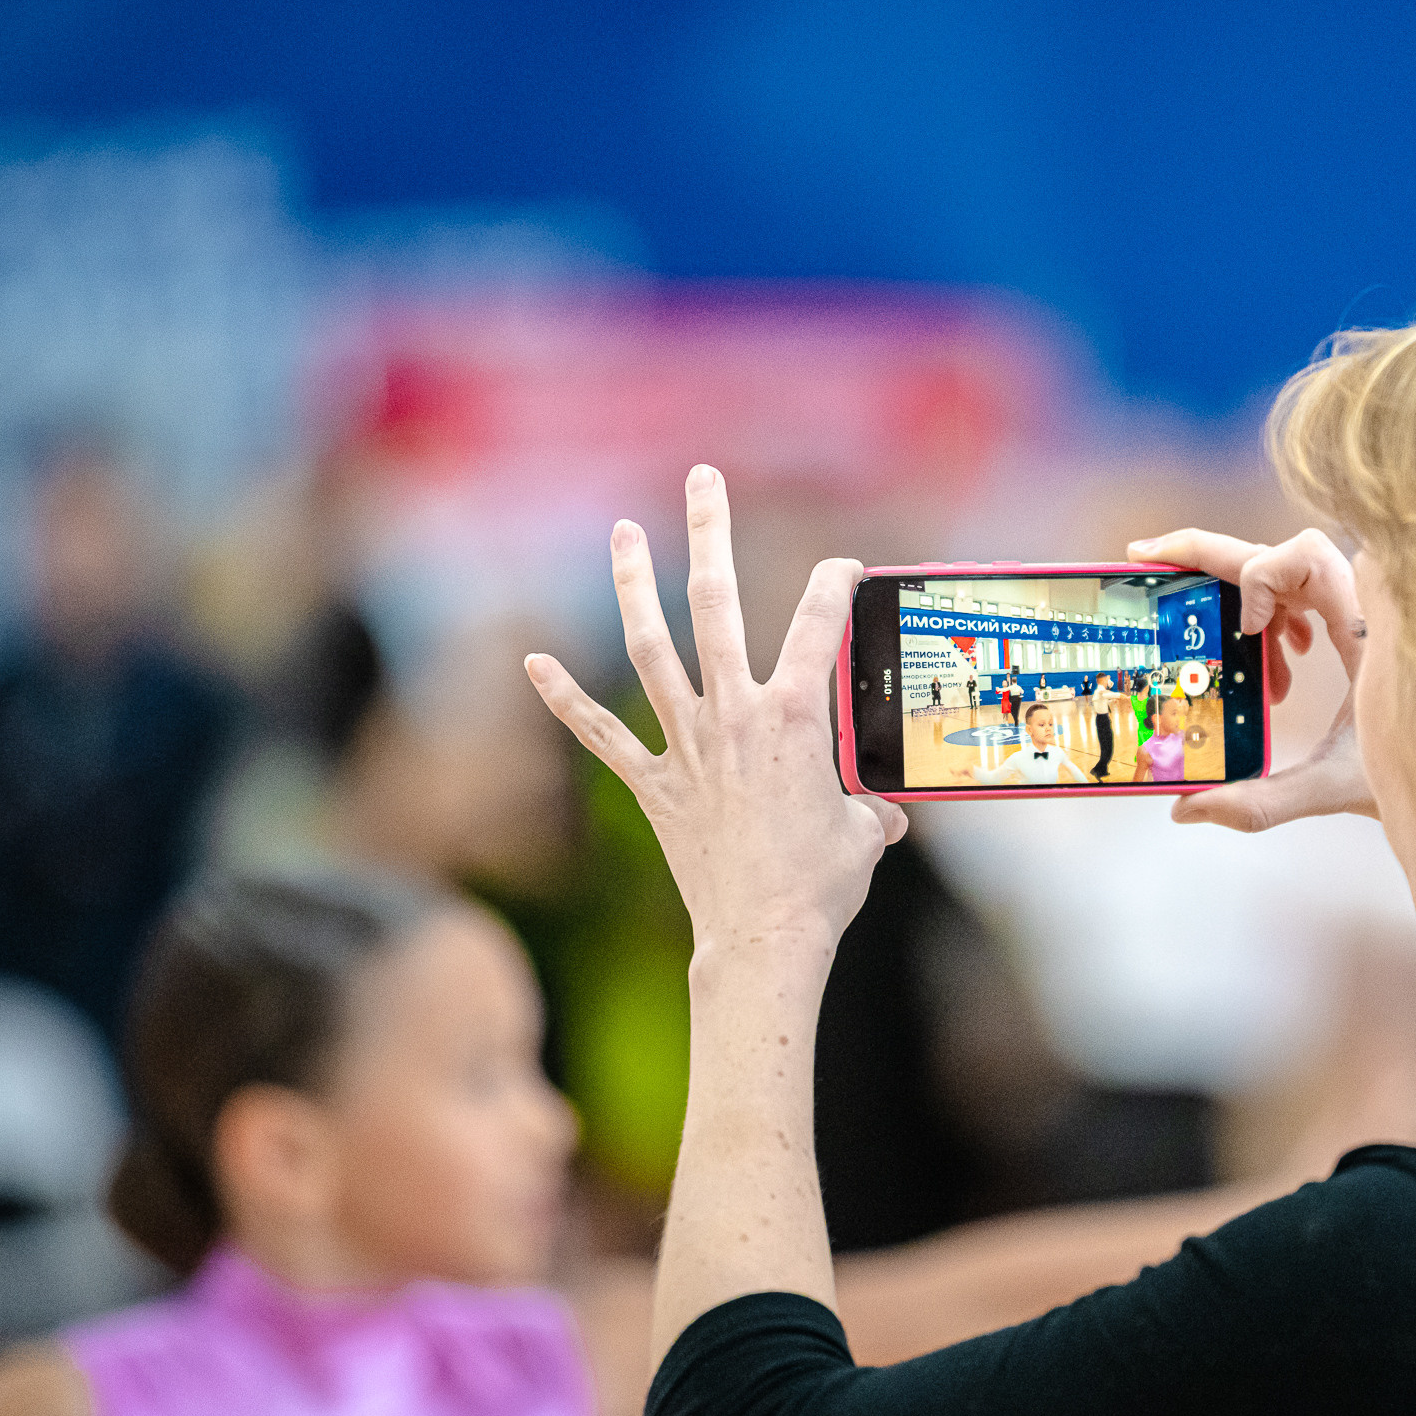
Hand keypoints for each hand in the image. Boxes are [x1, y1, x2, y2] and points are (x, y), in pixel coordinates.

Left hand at [527, 466, 905, 960]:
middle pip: (717, 603)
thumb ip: (870, 809)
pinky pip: (601, 735)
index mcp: (795, 716)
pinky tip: (533, 664)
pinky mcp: (652, 786)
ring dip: (634, 586)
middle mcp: (734, 715)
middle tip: (701, 477)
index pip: (819, 623)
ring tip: (623, 533)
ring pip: (652, 648)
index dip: (833, 583)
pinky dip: (565, 701)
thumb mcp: (866, 835)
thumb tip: (882, 814)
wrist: (763, 938)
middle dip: (710, 532)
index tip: (841, 564)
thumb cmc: (823, 887)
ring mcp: (686, 746)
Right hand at [1126, 527, 1375, 830]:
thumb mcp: (1336, 787)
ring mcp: (1368, 610)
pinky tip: (1281, 668)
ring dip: (1249, 603)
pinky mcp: (1368, 622)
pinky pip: (1308, 593)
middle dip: (1209, 554)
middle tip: (1145, 558)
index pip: (1305, 554)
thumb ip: (1260, 802)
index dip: (1261, 577)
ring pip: (1290, 571)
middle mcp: (1369, 604)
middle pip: (1281, 550)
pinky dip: (1277, 617)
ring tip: (1239, 655)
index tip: (1247, 633)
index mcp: (1372, 626)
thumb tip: (1187, 807)